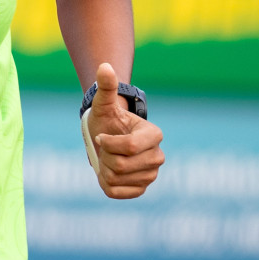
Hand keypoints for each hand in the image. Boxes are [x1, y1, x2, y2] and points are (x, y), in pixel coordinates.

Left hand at [83, 62, 163, 198]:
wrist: (106, 138)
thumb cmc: (107, 120)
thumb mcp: (104, 103)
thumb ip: (107, 86)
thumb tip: (105, 66)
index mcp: (154, 135)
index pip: (129, 147)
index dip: (108, 143)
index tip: (101, 136)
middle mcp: (157, 156)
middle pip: (121, 166)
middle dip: (105, 156)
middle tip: (104, 148)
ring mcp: (151, 174)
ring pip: (117, 179)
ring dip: (103, 169)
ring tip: (107, 159)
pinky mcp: (141, 189)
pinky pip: (116, 193)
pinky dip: (105, 184)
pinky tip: (108, 173)